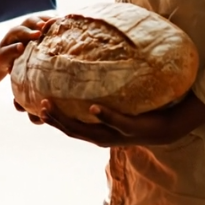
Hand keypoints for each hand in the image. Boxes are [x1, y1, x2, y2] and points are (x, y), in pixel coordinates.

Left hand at [0, 14, 54, 74]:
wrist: (6, 59)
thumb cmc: (4, 59)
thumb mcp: (3, 57)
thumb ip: (10, 51)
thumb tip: (20, 46)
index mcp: (13, 33)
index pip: (20, 30)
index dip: (29, 32)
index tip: (37, 34)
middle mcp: (23, 28)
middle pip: (30, 20)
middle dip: (38, 22)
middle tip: (45, 26)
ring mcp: (32, 28)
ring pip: (40, 20)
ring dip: (49, 20)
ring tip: (59, 21)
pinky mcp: (40, 32)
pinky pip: (48, 25)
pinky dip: (55, 24)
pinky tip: (65, 25)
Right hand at [36, 92, 204, 146]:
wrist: (168, 125)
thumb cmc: (139, 112)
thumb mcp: (117, 105)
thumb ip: (100, 94)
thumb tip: (86, 68)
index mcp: (96, 132)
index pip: (68, 127)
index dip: (51, 119)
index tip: (35, 107)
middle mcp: (103, 137)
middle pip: (72, 130)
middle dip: (54, 119)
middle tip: (39, 105)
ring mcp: (116, 134)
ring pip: (87, 130)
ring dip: (68, 119)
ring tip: (52, 106)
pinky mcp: (132, 129)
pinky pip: (116, 122)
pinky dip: (104, 115)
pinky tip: (93, 107)